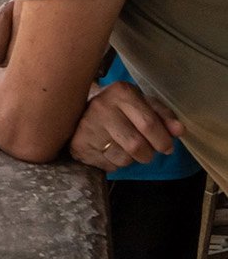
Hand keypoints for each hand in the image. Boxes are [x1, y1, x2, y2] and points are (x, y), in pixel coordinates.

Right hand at [71, 80, 185, 170]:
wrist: (79, 109)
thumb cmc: (120, 108)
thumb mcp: (143, 104)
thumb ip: (163, 116)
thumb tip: (179, 131)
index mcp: (122, 92)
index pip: (149, 124)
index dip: (162, 140)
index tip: (167, 147)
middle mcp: (102, 107)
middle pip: (136, 145)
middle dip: (148, 154)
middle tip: (148, 153)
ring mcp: (87, 126)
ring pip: (123, 158)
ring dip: (131, 160)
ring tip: (125, 149)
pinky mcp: (79, 145)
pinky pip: (108, 165)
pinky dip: (114, 163)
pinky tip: (109, 151)